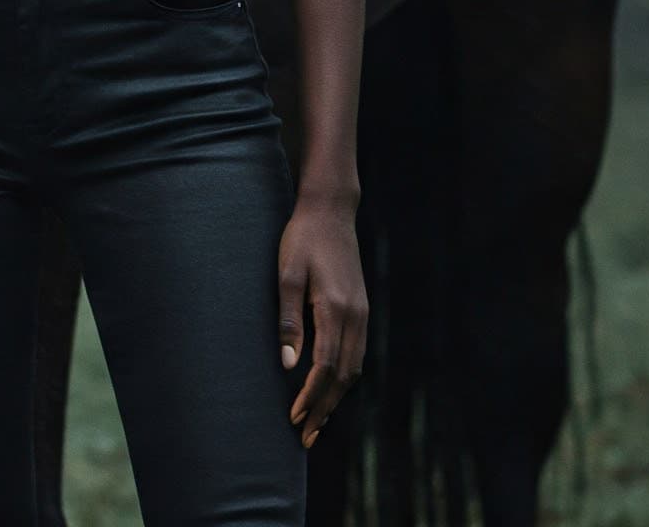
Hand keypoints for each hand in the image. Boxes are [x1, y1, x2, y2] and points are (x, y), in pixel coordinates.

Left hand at [278, 193, 367, 448]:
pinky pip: (357, 354)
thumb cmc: (302, 239)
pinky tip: (331, 387)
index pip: (326, 368)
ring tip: (317, 422)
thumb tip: (289, 365)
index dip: (311, 397)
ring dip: (336, 397)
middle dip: (324, 408)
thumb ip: (288, 319)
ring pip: (354, 368)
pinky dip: (345, 378)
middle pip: (344, 376)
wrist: (330, 211)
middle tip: (305, 436)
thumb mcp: (287, 273)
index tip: (294, 418)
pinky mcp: (361, 309)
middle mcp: (355, 316)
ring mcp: (361, 313)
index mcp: (335, 309)